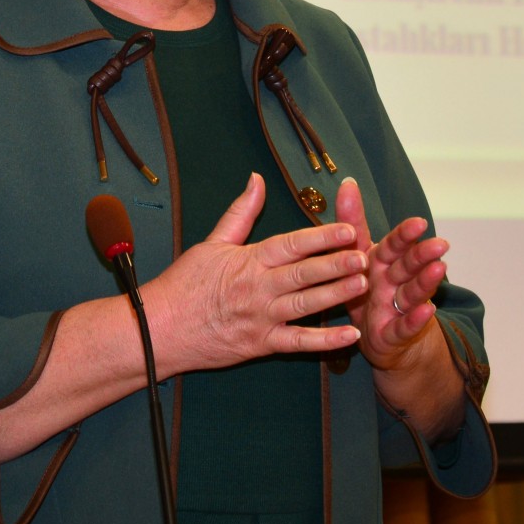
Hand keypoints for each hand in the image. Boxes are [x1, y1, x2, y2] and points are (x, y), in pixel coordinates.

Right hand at [142, 173, 364, 375]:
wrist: (159, 330)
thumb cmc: (184, 284)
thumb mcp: (211, 242)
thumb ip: (241, 212)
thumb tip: (257, 179)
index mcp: (249, 260)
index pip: (291, 244)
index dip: (322, 236)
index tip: (347, 229)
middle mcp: (258, 288)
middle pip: (304, 274)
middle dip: (337, 264)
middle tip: (365, 255)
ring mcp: (261, 318)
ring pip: (306, 306)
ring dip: (336, 295)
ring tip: (363, 285)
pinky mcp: (261, 345)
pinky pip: (298, 344)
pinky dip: (325, 342)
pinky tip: (350, 336)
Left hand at [334, 176, 449, 372]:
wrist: (378, 339)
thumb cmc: (368, 291)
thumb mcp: (357, 256)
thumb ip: (352, 222)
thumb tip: (347, 181)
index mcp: (382, 262)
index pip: (395, 245)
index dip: (405, 235)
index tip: (419, 223)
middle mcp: (393, 283)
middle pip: (408, 266)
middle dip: (423, 255)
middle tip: (440, 244)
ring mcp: (396, 308)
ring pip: (411, 293)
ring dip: (426, 282)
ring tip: (440, 269)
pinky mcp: (393, 335)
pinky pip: (404, 326)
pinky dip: (415, 319)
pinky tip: (428, 310)